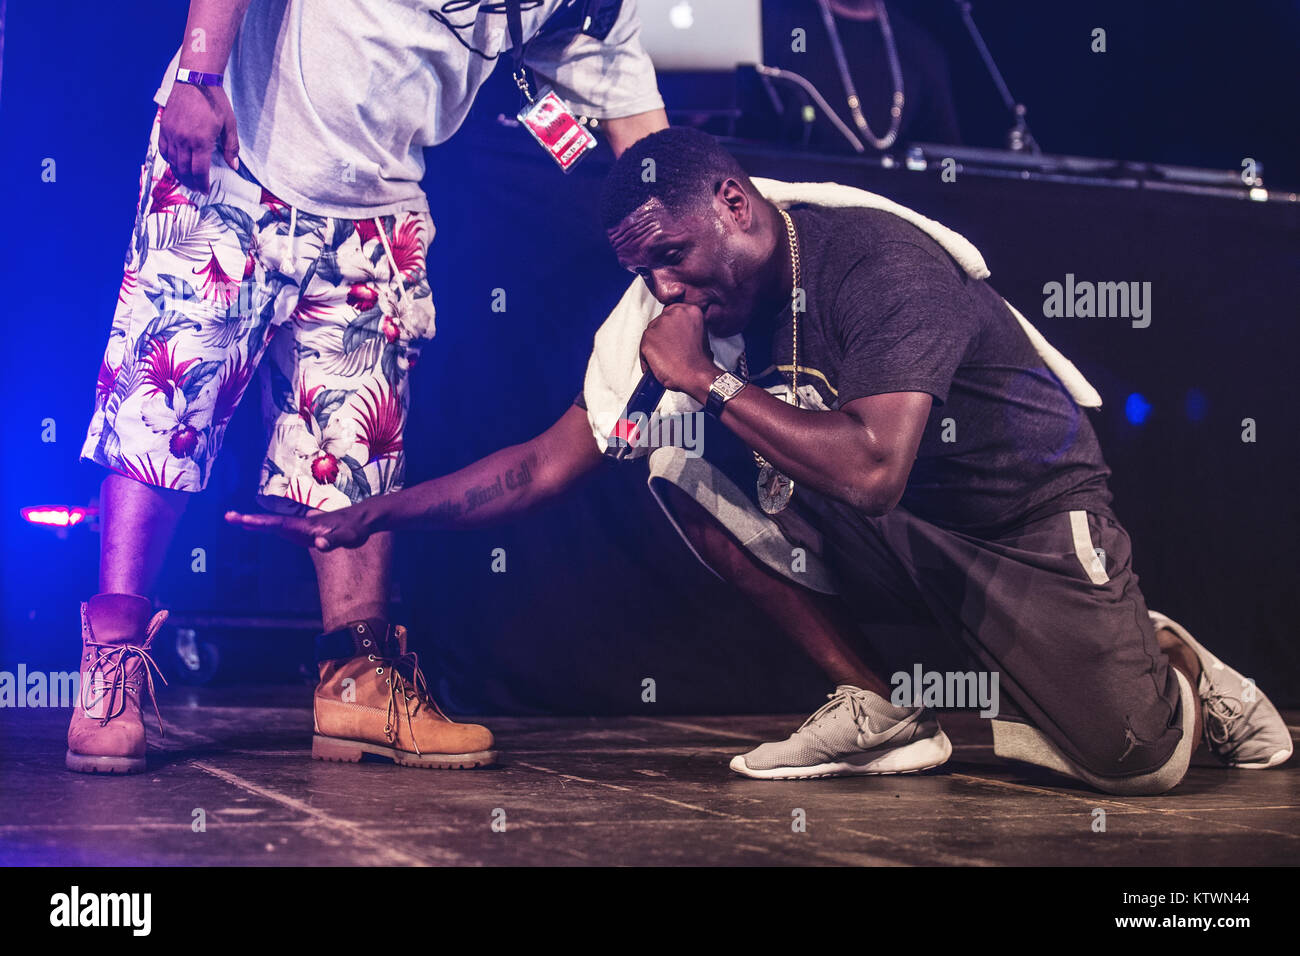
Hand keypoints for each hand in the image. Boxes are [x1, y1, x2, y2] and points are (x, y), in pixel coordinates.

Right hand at [159, 82, 239, 192]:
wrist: (196, 80)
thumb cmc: (215, 102)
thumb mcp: (229, 125)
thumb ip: (231, 147)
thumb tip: (233, 166)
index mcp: (201, 142)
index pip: (199, 171)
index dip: (202, 184)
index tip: (205, 191)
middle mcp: (183, 140)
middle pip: (184, 170)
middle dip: (191, 182)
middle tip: (196, 189)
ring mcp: (171, 134)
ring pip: (172, 161)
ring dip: (179, 173)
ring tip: (186, 179)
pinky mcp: (164, 127)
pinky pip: (163, 149)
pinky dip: (169, 159)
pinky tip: (175, 163)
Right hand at [224, 502, 373, 551]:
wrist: (364, 519)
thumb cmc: (357, 528)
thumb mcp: (348, 536)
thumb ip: (334, 540)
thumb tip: (319, 542)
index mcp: (307, 525)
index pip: (278, 524)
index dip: (260, 523)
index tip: (240, 520)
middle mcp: (301, 524)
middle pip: (271, 522)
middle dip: (250, 520)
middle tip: (228, 516)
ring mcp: (303, 527)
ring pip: (275, 524)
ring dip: (256, 523)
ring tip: (236, 520)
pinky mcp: (306, 531)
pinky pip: (283, 529)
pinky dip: (268, 527)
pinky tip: (260, 528)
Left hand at [638, 303, 716, 395]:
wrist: (696, 374)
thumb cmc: (699, 361)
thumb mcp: (701, 336)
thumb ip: (687, 328)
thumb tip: (676, 333)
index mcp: (690, 310)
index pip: (671, 313)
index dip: (670, 328)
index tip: (670, 336)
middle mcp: (674, 314)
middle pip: (659, 322)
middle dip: (661, 336)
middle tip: (667, 350)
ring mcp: (660, 325)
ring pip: (650, 334)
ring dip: (654, 347)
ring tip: (663, 360)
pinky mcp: (649, 337)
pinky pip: (642, 348)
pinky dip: (646, 358)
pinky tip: (656, 365)